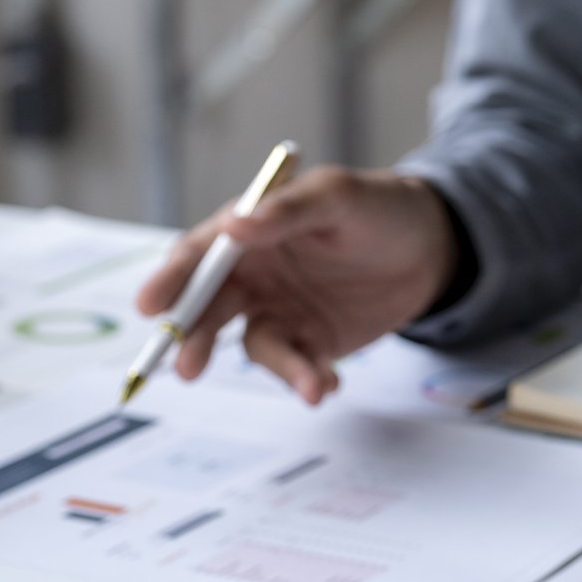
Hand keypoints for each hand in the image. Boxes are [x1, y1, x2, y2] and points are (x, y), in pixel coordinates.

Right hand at [135, 168, 459, 404]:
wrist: (432, 248)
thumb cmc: (378, 207)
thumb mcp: (336, 197)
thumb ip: (286, 212)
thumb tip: (232, 228)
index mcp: (248, 232)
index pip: (198, 256)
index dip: (170, 280)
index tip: (149, 306)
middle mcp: (253, 275)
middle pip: (209, 310)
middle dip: (193, 340)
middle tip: (187, 368)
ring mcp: (280, 312)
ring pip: (257, 347)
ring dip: (280, 369)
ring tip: (315, 384)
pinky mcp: (311, 343)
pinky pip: (298, 368)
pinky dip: (310, 380)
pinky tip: (330, 384)